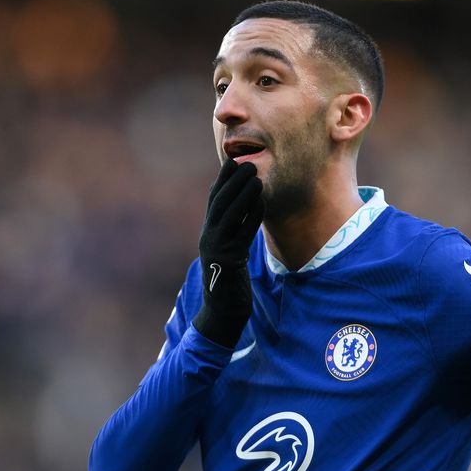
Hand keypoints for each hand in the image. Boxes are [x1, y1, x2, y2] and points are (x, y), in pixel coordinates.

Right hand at [192, 160, 264, 347]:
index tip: (232, 160)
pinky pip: (242, 233)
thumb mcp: (229, 252)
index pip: (213, 200)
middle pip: (219, 203)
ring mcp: (216, 249)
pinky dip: (252, 216)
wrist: (223, 310)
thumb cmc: (230, 281)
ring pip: (229, 215)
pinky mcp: (228, 260)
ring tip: (255, 176)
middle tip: (246, 162)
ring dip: (243, 193)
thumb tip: (244, 209)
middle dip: (232, 181)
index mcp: (208, 234)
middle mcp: (208, 238)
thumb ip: (233, 233)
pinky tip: (261, 203)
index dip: (223, 180)